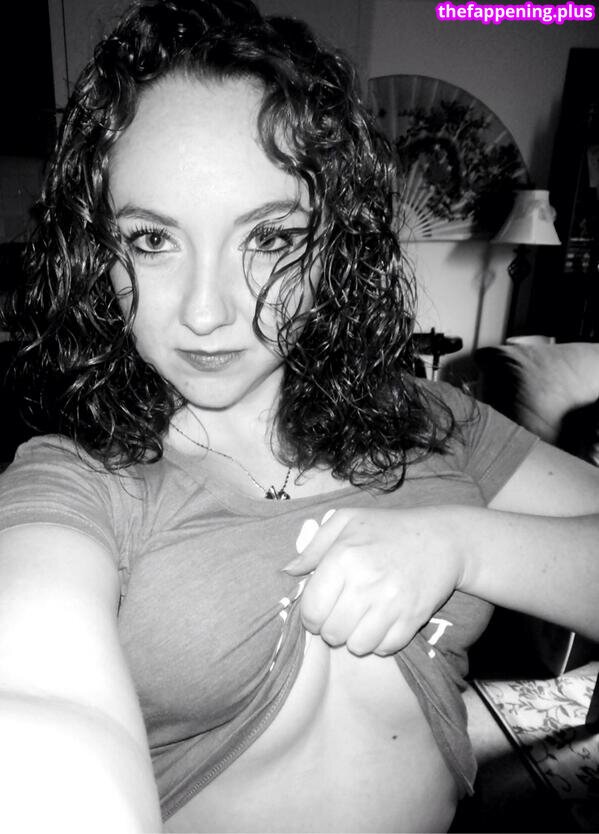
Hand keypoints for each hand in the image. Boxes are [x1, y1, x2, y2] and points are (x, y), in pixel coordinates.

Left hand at [283, 507, 463, 655]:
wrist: (442, 539)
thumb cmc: (388, 528)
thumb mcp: (347, 522)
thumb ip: (313, 547)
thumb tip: (287, 571)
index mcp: (344, 557)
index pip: (311, 610)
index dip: (310, 617)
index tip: (319, 611)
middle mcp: (366, 582)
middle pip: (332, 633)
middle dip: (332, 628)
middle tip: (342, 613)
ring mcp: (392, 603)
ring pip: (357, 646)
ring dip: (355, 637)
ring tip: (361, 619)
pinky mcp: (413, 619)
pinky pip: (385, 649)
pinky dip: (380, 642)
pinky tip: (382, 622)